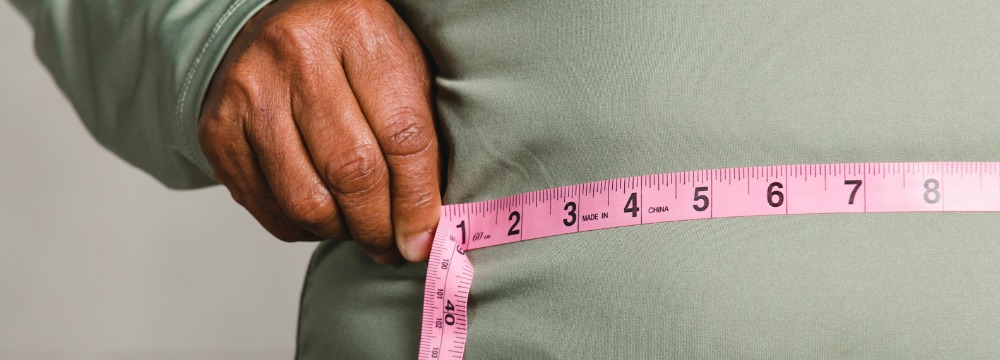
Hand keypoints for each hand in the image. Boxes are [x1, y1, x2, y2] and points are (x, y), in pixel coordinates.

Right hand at [198, 0, 439, 263]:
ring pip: (305, 199)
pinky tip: (322, 214)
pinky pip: (268, 208)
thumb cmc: (352, 49)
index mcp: (358, 28)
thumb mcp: (402, 63)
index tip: (424, 239)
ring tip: (359, 229)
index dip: (418, 200)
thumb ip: (420, 134)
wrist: (274, 19)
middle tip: (393, 247)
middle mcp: (297, 53)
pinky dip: (302, 227)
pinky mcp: (217, 129)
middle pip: (352, 172)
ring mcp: (249, 91)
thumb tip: (425, 229)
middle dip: (379, 227)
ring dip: (340, 232)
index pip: (402, 135)